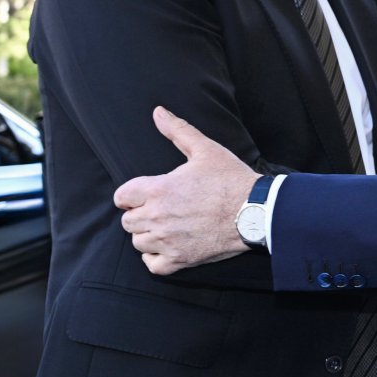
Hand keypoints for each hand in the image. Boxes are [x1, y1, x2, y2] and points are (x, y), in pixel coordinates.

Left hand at [114, 107, 257, 274]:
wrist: (255, 211)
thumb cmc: (231, 179)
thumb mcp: (205, 149)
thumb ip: (178, 130)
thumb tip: (158, 112)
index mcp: (158, 190)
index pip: (121, 197)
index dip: (131, 195)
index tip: (145, 194)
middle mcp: (157, 217)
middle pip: (127, 222)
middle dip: (140, 214)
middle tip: (160, 209)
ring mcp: (168, 241)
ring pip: (138, 242)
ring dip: (148, 235)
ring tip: (167, 226)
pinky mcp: (180, 259)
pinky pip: (152, 264)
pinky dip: (156, 257)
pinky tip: (168, 245)